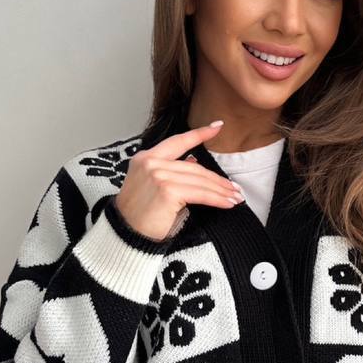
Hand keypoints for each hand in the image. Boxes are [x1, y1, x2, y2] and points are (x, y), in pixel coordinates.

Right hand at [115, 120, 241, 241]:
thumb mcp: (154, 187)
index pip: (177, 142)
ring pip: (200, 181)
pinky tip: (228, 203)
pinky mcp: (167, 190)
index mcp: (146, 158)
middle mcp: (151, 163)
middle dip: (218, 179)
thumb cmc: (140, 216)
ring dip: (222, 191)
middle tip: (235, 189)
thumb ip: (172, 172)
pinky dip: (217, 199)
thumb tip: (194, 161)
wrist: (127, 235)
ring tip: (235, 198)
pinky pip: (200, 194)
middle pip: (195, 168)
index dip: (199, 134)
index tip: (217, 126)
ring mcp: (158, 175)